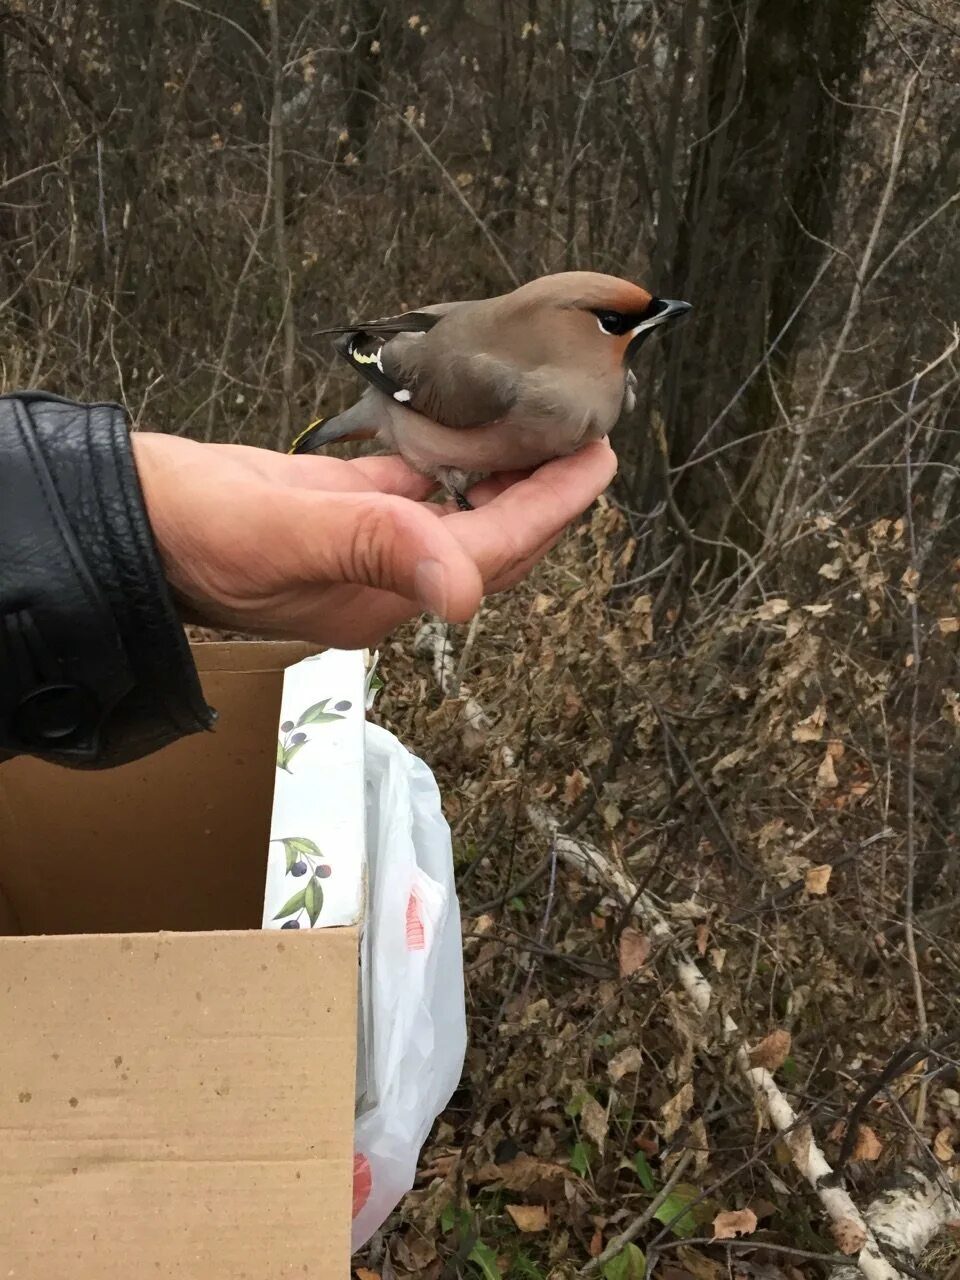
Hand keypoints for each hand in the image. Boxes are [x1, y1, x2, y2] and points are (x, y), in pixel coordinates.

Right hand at [132, 433, 616, 647]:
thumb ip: (374, 548)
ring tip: (545, 440)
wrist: (132, 520)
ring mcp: (362, 547)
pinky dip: (447, 467)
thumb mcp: (284, 535)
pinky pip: (412, 494)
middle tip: (590, 444)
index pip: (492, 550)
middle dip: (545, 498)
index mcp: (382, 593)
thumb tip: (464, 591)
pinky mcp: (338, 513)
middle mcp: (384, 577)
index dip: (551, 507)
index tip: (599, 460)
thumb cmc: (196, 532)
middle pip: (490, 540)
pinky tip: (469, 441)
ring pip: (456, 517)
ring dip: (504, 483)